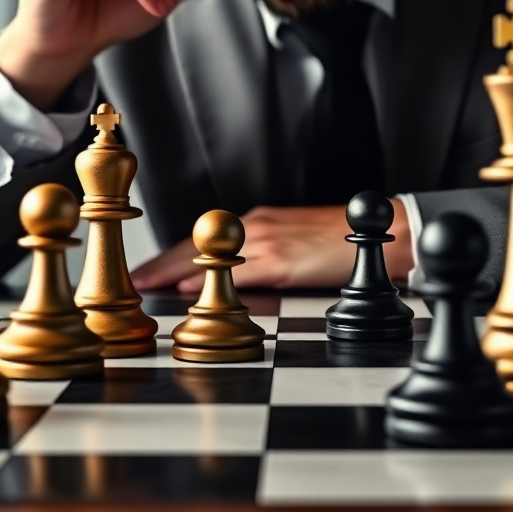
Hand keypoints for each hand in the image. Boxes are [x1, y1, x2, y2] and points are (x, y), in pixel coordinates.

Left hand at [130, 199, 413, 292]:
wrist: (378, 233)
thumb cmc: (339, 242)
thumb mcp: (294, 242)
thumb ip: (260, 258)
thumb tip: (230, 277)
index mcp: (261, 222)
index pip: (206, 239)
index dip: (172, 255)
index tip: (146, 268)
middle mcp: (259, 226)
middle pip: (200, 245)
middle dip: (162, 262)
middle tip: (133, 278)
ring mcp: (271, 242)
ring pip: (212, 256)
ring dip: (175, 271)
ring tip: (146, 284)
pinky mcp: (286, 261)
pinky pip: (241, 271)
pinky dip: (212, 279)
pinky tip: (190, 288)